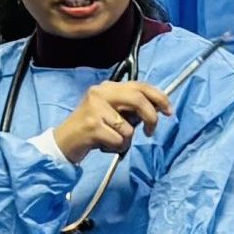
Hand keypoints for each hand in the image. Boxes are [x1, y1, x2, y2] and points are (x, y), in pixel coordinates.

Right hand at [51, 81, 173, 162]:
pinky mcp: (92, 126)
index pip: (140, 85)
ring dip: (126, 140)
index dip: (159, 97)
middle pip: (138, 99)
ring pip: (128, 127)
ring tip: (112, 140)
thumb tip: (157, 108)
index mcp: (107, 87)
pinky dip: (116, 148)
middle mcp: (100, 93)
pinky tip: (104, 145)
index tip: (169, 111)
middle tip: (150, 132)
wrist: (64, 142)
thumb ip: (130, 107)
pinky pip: (118, 140)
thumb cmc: (91, 129)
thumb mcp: (110, 111)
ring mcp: (95, 109)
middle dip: (151, 117)